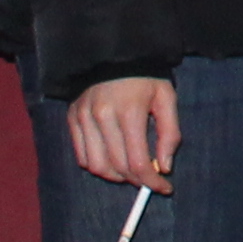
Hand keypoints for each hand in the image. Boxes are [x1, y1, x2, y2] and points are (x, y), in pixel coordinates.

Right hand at [68, 74, 179, 191]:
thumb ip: (170, 133)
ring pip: (96, 166)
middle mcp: (102, 117)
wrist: (114, 53)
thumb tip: (165, 167)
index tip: (164, 188)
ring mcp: (83, 119)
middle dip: (136, 180)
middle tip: (149, 180)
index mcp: (129, 112)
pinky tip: (112, 160)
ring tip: (131, 170)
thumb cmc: (146, 77)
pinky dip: (98, 166)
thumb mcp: (166, 98)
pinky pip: (82, 156)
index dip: (151, 181)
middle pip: (117, 167)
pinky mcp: (72, 119)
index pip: (138, 161)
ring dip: (116, 176)